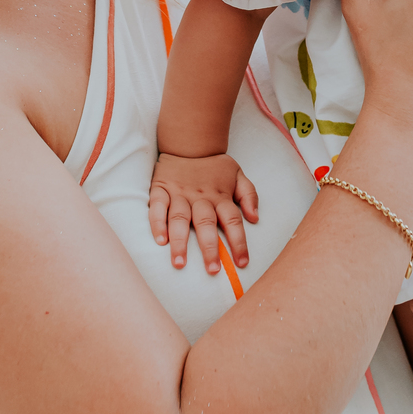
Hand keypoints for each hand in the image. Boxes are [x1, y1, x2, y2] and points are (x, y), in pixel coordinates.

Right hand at [148, 152, 258, 273]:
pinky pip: (157, 208)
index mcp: (220, 195)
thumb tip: (255, 218)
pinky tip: (160, 240)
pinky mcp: (161, 189)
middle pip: (206, 224)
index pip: (233, 221)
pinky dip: (157, 223)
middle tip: (212, 270)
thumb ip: (249, 195)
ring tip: (180, 264)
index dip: (239, 242)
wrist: (189, 143)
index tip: (242, 263)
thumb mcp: (238, 174)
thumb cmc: (214, 166)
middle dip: (209, 248)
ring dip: (180, 242)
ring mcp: (179, 194)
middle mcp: (200, 197)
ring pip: (180, 219)